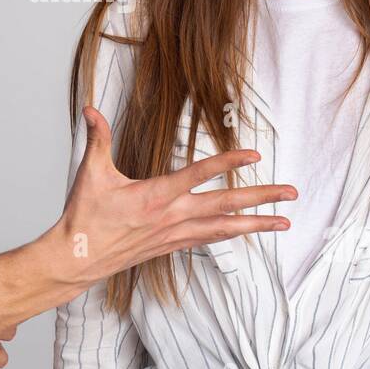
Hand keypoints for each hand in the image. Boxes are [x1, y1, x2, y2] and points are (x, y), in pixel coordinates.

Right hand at [55, 105, 296, 288]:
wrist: (78, 259)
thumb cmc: (84, 217)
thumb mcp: (90, 173)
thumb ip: (98, 138)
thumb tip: (91, 109)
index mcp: (156, 195)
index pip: (200, 174)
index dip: (228, 161)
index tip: (254, 155)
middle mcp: (172, 216)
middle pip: (226, 205)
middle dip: (262, 199)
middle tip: (291, 194)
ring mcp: (175, 234)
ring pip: (225, 228)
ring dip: (256, 224)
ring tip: (283, 223)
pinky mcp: (171, 246)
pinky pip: (210, 239)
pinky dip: (231, 234)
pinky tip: (245, 232)